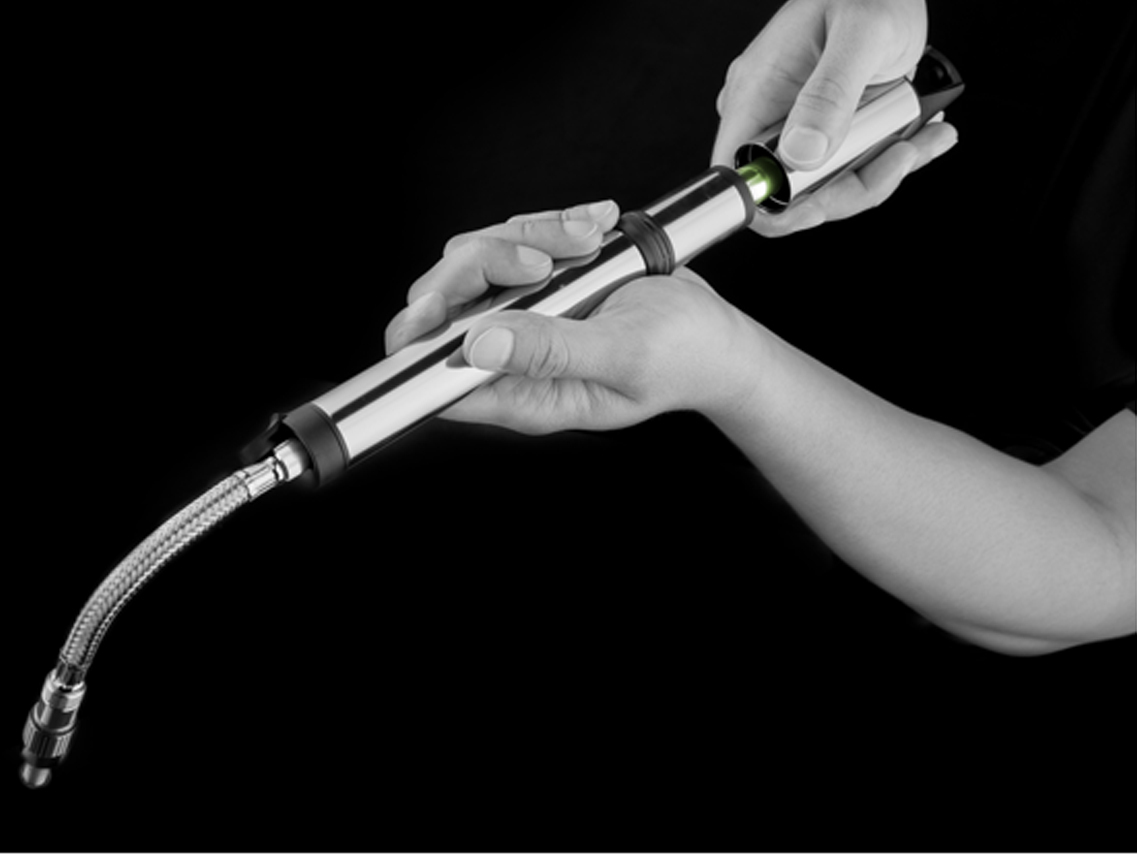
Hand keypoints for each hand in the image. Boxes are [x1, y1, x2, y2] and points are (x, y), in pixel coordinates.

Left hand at [385, 205, 757, 434]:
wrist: (719, 335)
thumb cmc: (683, 360)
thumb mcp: (623, 356)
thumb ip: (551, 353)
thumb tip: (479, 345)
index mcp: (525, 394)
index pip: (437, 375)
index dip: (418, 339)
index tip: (435, 307)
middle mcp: (514, 356)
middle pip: (448, 301)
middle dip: (487, 263)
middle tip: (543, 262)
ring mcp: (527, 314)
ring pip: (480, 258)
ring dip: (532, 234)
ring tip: (590, 240)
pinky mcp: (545, 280)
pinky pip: (519, 235)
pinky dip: (555, 223)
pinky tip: (597, 226)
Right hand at [711, 0, 957, 235]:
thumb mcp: (861, 33)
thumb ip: (831, 94)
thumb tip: (802, 154)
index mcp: (755, 93)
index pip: (739, 175)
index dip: (771, 207)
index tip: (819, 206)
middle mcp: (769, 115)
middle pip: (790, 192)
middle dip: (851, 187)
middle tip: (902, 155)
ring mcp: (796, 126)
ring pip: (826, 186)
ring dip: (880, 173)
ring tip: (921, 141)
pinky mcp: (825, 131)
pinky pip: (847, 167)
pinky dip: (886, 160)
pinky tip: (918, 136)